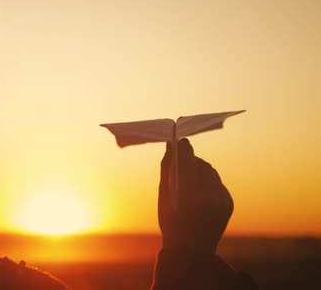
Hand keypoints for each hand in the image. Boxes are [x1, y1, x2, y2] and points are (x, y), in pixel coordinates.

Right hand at [158, 138, 233, 254]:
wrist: (191, 252)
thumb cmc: (171, 222)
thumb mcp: (163, 197)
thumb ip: (167, 170)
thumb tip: (170, 147)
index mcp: (188, 195)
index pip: (188, 161)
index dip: (184, 148)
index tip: (180, 140)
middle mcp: (208, 196)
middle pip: (201, 164)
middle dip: (191, 160)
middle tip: (182, 161)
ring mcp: (221, 201)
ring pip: (211, 172)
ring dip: (200, 171)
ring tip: (190, 179)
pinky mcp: (229, 204)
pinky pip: (218, 184)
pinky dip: (209, 183)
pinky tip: (200, 192)